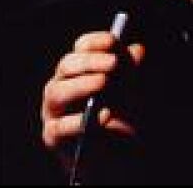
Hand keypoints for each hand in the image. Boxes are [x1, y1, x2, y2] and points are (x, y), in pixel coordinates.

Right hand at [41, 31, 145, 168]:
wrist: (115, 151)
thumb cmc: (121, 112)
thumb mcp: (132, 86)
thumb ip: (132, 69)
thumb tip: (138, 49)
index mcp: (81, 67)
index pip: (81, 47)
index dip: (95, 42)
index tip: (113, 41)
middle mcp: (62, 84)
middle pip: (67, 65)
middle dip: (91, 61)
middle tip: (113, 63)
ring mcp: (54, 110)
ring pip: (57, 91)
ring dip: (82, 85)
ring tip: (104, 83)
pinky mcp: (53, 136)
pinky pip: (60, 127)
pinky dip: (80, 121)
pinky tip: (103, 116)